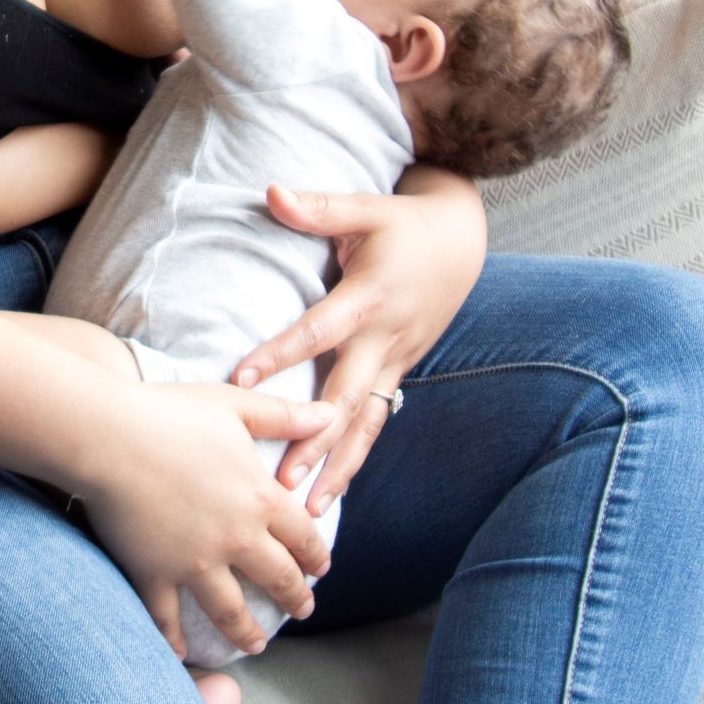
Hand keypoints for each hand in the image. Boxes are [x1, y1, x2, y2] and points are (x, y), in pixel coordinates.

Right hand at [77, 379, 336, 658]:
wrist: (109, 437)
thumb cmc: (171, 413)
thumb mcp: (237, 405)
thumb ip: (286, 415)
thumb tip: (330, 413)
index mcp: (260, 498)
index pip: (302, 536)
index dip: (316, 555)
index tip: (321, 570)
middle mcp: (236, 539)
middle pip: (277, 578)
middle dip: (294, 598)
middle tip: (301, 612)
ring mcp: (194, 562)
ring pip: (230, 609)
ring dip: (247, 632)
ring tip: (256, 645)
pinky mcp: (154, 573)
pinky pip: (166, 616)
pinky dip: (172, 640)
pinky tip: (180, 656)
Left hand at [231, 170, 486, 514]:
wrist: (462, 243)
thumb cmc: (404, 224)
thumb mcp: (366, 207)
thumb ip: (318, 207)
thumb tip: (271, 191)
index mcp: (369, 299)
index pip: (318, 331)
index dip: (281, 354)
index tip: (241, 379)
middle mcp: (384, 340)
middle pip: (346, 399)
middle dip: (315, 443)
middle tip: (282, 484)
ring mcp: (395, 363)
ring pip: (366, 426)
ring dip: (338, 470)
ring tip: (309, 512)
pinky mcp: (397, 375)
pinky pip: (375, 425)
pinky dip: (355, 461)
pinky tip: (331, 497)